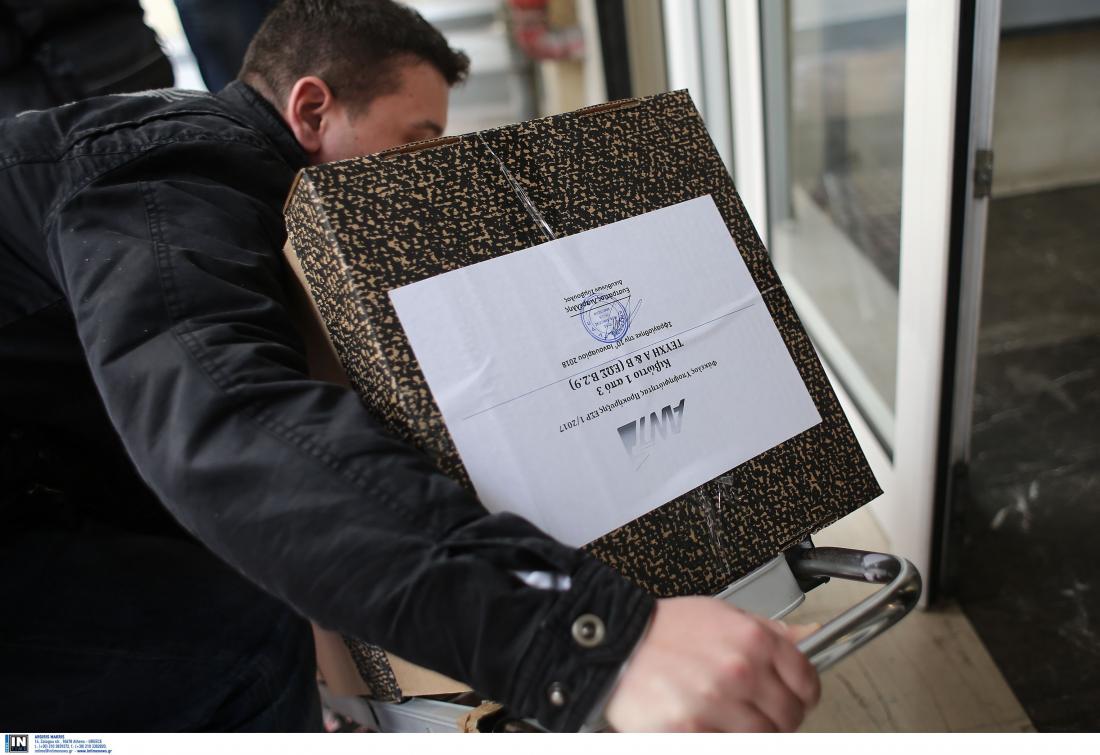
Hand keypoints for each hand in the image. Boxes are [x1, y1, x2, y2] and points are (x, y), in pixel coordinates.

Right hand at [603, 596, 819, 731]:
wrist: (615, 643)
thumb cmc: (663, 630)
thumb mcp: (722, 614)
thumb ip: (769, 631)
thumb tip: (810, 636)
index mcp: (752, 639)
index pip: (806, 681)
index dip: (802, 694)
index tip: (793, 698)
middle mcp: (739, 671)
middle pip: (788, 717)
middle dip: (776, 718)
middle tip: (752, 711)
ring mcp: (716, 705)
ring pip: (762, 739)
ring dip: (747, 733)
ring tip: (724, 717)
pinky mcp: (691, 733)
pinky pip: (727, 747)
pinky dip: (720, 739)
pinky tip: (706, 725)